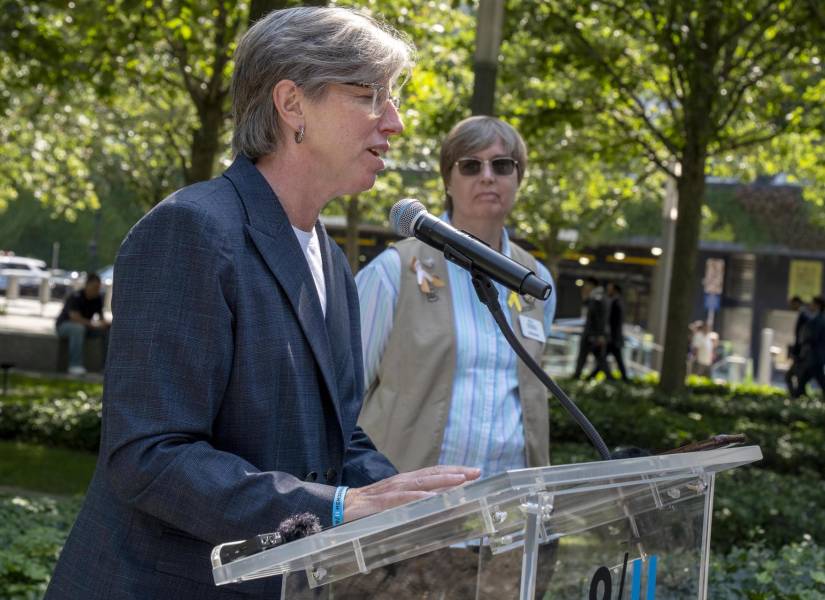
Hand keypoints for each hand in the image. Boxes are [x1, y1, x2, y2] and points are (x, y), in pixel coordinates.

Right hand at [343, 465, 480, 522]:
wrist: (342, 506)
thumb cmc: (370, 506)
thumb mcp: (396, 503)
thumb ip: (414, 504)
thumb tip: (436, 508)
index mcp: (407, 481)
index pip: (435, 472)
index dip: (454, 471)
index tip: (474, 472)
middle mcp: (403, 481)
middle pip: (433, 473)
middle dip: (456, 472)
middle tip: (476, 472)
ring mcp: (393, 490)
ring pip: (422, 483)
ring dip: (442, 481)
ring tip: (461, 481)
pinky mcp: (382, 502)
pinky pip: (403, 499)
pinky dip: (418, 498)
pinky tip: (431, 499)